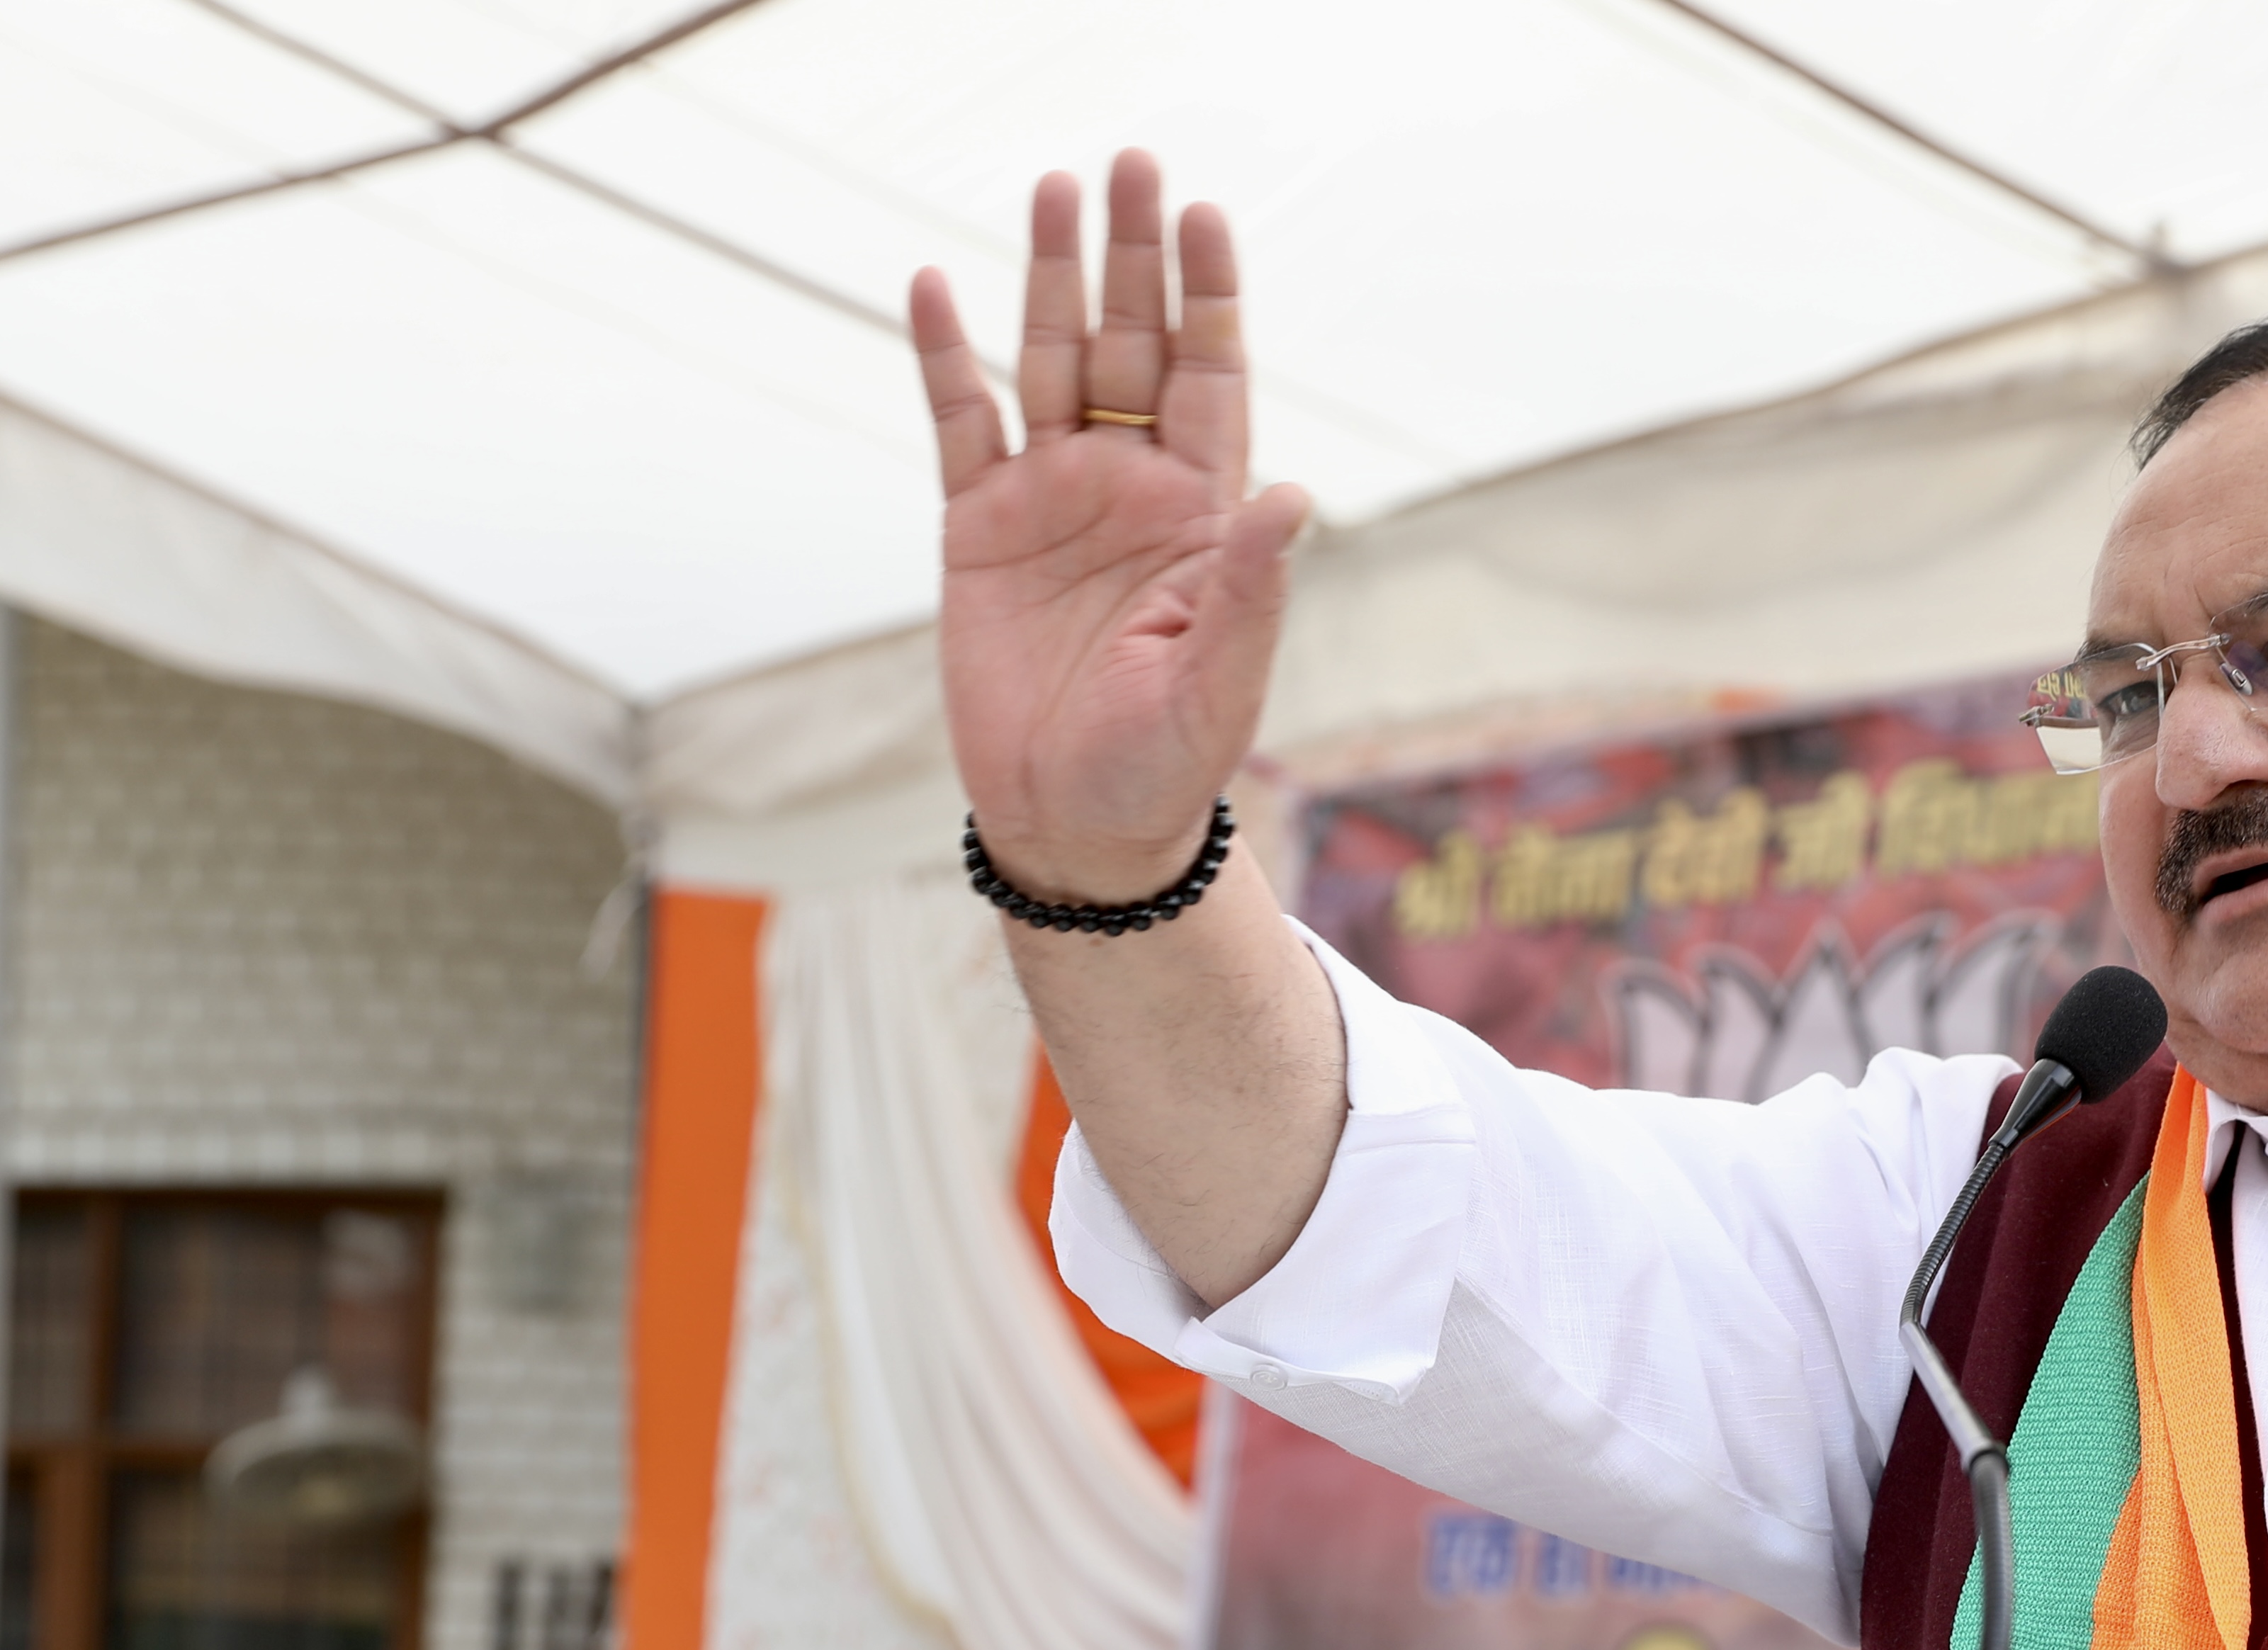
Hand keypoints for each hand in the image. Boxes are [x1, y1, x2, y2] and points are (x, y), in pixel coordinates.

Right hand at [911, 150, 1312, 903]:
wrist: (1078, 829)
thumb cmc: (1165, 767)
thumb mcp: (1222, 679)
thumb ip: (1252, 585)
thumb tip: (1294, 492)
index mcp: (1201, 514)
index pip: (1212, 378)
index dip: (1209, 296)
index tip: (1204, 214)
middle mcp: (1130, 488)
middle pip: (1132, 344)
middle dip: (1132, 256)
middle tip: (1129, 164)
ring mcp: (1052, 500)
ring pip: (1049, 362)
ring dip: (1048, 278)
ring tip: (1051, 188)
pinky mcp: (977, 531)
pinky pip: (960, 425)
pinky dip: (945, 358)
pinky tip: (934, 289)